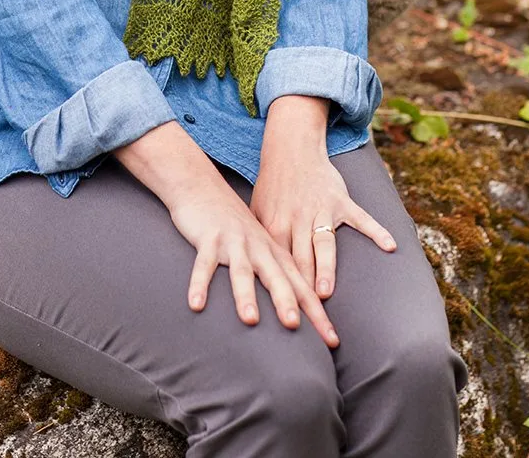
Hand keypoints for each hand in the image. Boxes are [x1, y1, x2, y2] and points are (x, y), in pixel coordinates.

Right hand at [167, 180, 340, 348]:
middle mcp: (258, 247)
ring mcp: (234, 242)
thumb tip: (295, 310)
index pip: (301, 287)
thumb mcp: (259, 244)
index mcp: (275, 252)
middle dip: (286, 301)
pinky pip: (203, 263)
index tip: (332, 342)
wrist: (203, 186)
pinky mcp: (209, 238)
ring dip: (246, 294)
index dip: (318, 314)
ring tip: (250, 320)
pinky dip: (199, 283)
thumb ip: (275, 271)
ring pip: (242, 270)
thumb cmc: (233, 223)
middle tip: (295, 327)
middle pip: (278, 277)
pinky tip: (196, 305)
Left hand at [252, 106, 396, 300]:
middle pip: (300, 259)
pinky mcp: (340, 200)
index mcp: (275, 224)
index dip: (280, 289)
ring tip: (326, 292)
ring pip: (324, 243)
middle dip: (301, 288)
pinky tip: (389, 246)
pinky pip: (360, 217)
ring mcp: (321, 209)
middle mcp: (297, 218)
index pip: (277, 263)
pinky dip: (376, 230)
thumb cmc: (273, 186)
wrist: (291, 149)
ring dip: (324, 267)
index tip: (281, 314)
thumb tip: (251, 274)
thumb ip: (258, 240)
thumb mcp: (257, 210)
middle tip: (302, 317)